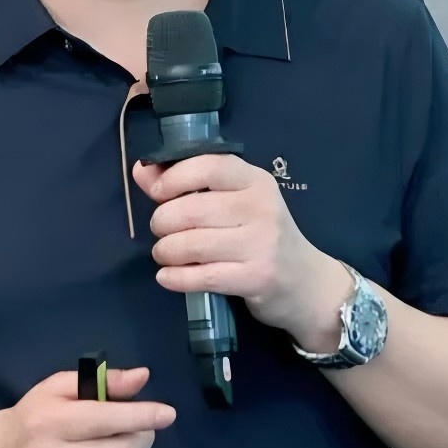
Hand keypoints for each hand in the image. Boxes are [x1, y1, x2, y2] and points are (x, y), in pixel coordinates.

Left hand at [131, 154, 349, 350]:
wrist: (305, 281)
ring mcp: (262, 244)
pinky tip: (167, 277)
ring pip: (192, 244)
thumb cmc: (260, 235)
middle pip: (192, 209)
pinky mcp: (257, 277)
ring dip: (165, 251)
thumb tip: (141, 170)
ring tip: (164, 254)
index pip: (209, 166)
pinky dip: (175, 278)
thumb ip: (187, 184)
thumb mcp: (233, 202)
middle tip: (160, 231)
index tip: (157, 192)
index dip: (175, 177)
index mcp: (255, 180)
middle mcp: (261, 208)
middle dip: (163, 222)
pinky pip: (203, 276)